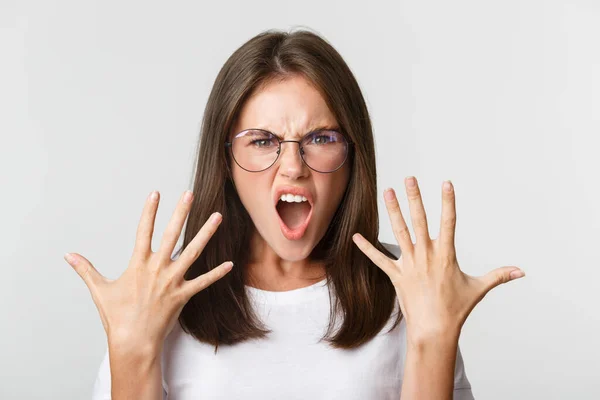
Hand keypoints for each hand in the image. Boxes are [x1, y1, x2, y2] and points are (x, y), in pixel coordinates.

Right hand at [64, 190, 232, 349]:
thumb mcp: (100, 290)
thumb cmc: (116, 317)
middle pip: (171, 234)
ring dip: (206, 233)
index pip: (143, 231)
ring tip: (217, 217)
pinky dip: (216, 273)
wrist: (133, 342)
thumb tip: (69, 256)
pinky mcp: (183, 295)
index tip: (156, 193)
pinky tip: (230, 264)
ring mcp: (172, 281)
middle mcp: (157, 268)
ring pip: (192, 252)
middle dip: (181, 212)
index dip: (149, 211)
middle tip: (190, 194)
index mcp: (138, 264)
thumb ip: (86, 270)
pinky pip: (203, 282)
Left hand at [352, 177, 524, 343]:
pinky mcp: (396, 275)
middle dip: (415, 198)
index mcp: (446, 255)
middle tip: (409, 178)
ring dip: (393, 211)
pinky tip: (356, 236)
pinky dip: (367, 248)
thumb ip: (498, 276)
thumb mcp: (478, 289)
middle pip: (420, 220)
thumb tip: (521, 272)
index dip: (448, 202)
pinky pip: (379, 259)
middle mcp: (426, 255)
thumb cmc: (457, 309)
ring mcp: (409, 264)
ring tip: (387, 192)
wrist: (434, 330)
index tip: (446, 183)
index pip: (449, 222)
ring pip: (399, 232)